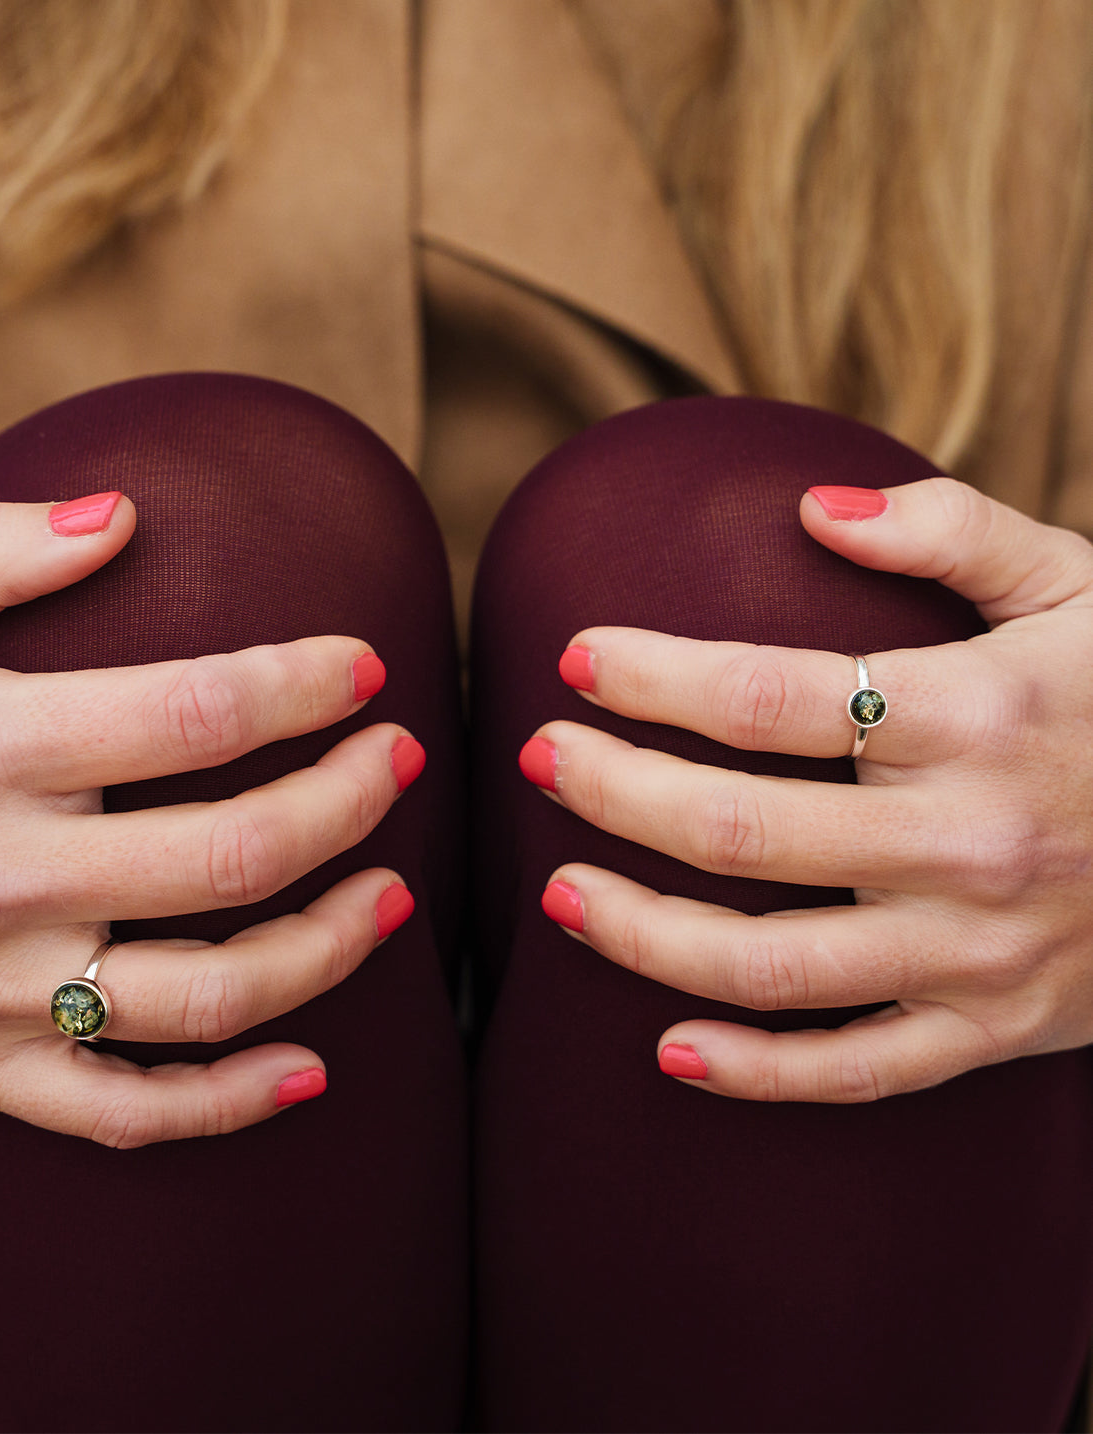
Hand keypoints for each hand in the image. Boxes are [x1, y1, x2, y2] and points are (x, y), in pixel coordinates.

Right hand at [0, 494, 419, 1144]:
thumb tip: (124, 512)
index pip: (196, 712)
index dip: (307, 685)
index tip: (368, 667)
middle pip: (232, 853)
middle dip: (348, 799)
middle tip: (400, 759)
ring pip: (207, 996)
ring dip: (330, 948)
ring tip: (395, 894)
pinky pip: (125, 1114)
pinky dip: (230, 1105)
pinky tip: (311, 1069)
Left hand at [522, 476, 1092, 1101]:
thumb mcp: (1082, 584)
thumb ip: (953, 528)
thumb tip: (815, 503)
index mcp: (975, 714)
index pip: (765, 697)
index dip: (649, 676)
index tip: (575, 660)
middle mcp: (967, 839)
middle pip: (737, 832)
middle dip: (612, 794)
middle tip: (537, 760)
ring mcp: (981, 952)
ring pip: (772, 967)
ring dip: (645, 937)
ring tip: (560, 895)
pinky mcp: (999, 1029)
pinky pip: (858, 1071)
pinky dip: (759, 1072)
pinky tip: (672, 1047)